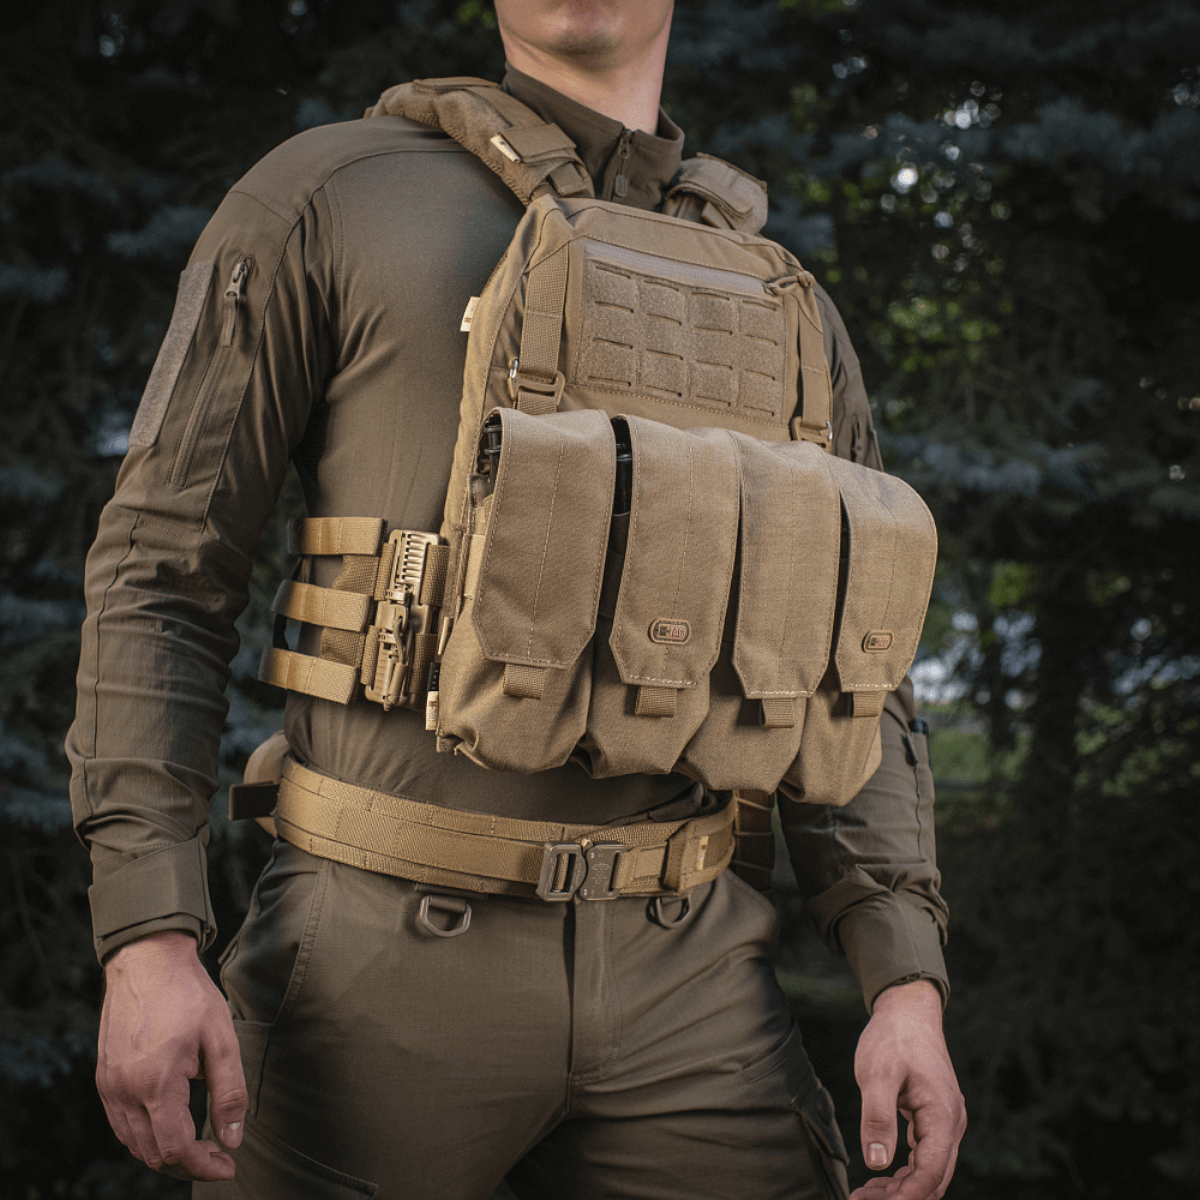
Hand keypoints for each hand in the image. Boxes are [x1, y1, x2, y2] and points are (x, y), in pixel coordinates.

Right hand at [98, 930, 247, 1180]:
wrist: (147, 961)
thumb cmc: (189, 995)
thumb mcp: (222, 1037)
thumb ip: (229, 1092)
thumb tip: (232, 1139)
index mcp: (156, 1083)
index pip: (175, 1148)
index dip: (203, 1166)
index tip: (228, 1165)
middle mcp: (125, 1092)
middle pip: (152, 1154)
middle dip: (187, 1164)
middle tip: (218, 1156)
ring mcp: (109, 1087)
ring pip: (134, 1144)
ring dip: (165, 1153)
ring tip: (198, 1145)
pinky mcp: (104, 1079)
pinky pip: (121, 1125)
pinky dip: (145, 1135)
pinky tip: (170, 1125)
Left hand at [849, 979, 965, 1199]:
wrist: (908, 1011)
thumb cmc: (892, 1038)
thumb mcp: (877, 1073)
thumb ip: (877, 1117)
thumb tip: (877, 1163)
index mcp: (942, 1116)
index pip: (931, 1172)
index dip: (907, 1196)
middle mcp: (951, 1124)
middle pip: (932, 1178)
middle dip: (900, 1197)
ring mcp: (945, 1122)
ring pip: (928, 1171)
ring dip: (900, 1189)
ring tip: (864, 1195)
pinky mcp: (933, 1119)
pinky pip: (923, 1156)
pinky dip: (903, 1172)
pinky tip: (878, 1180)